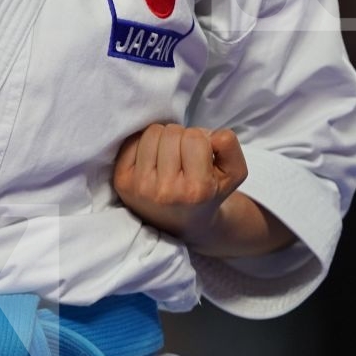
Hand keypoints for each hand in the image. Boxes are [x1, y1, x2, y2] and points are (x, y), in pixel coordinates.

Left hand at [112, 122, 247, 247]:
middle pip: (171, 132)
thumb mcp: (233, 172)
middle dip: (181, 139)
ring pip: (151, 133)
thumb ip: (231, 147)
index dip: (201, 140)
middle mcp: (165, 191)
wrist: (183, 222)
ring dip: (163, 139)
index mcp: (196, 190)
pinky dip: (145, 145)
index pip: (194, 137)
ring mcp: (140, 187)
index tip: (201, 157)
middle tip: (185, 158)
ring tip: (170, 158)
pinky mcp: (122, 181)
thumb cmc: (209, 191)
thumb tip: (214, 135)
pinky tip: (154, 162)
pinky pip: (132, 141)